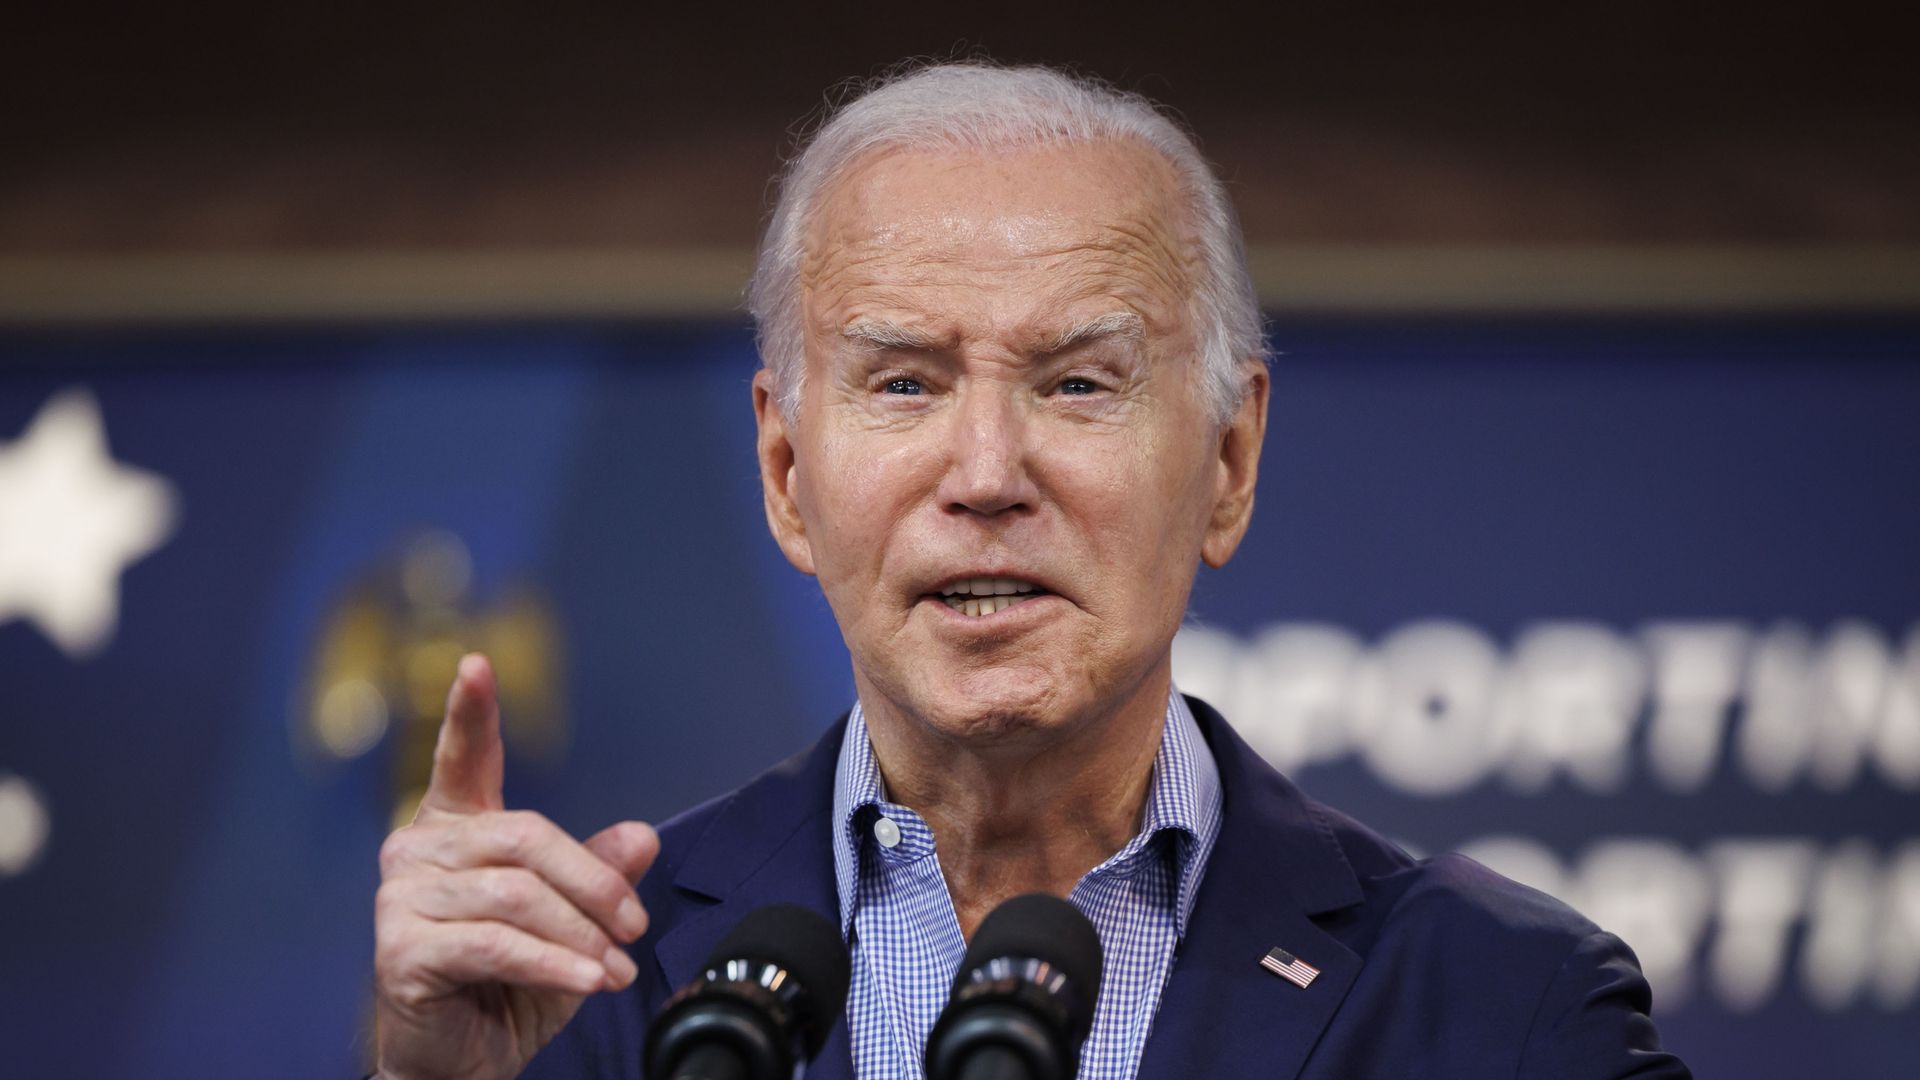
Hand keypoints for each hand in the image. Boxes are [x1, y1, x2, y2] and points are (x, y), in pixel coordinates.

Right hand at [373, 654, 658, 1079]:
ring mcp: (402, 899)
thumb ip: (597, 874)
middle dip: (594, 883)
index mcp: (456, 828)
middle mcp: (419, 850)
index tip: (477, 663)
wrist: (461, 1064)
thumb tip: (641, 837)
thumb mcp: (571, 924)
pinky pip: (496, 945)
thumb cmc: (507, 986)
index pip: (462, 760)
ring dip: (580, 935)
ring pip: (516, 895)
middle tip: (635, 926)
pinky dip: (555, 965)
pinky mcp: (401, 950)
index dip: (469, 712)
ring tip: (615, 967)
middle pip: (526, 838)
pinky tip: (590, 983)